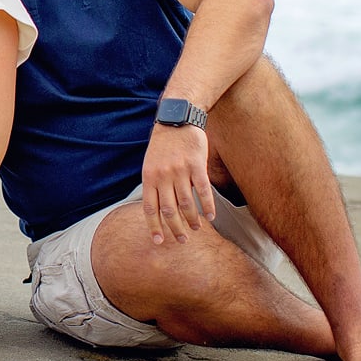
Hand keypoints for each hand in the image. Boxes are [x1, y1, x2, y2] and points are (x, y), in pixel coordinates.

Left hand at [140, 125, 216, 245]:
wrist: (177, 118)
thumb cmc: (163, 144)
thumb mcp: (151, 163)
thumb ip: (154, 184)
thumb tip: (156, 209)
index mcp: (149, 177)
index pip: (149, 208)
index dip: (154, 226)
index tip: (159, 241)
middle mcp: (163, 176)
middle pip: (169, 210)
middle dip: (175, 228)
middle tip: (182, 240)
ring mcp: (180, 171)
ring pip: (186, 203)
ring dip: (192, 219)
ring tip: (196, 228)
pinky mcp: (197, 165)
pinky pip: (203, 191)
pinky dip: (207, 206)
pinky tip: (210, 216)